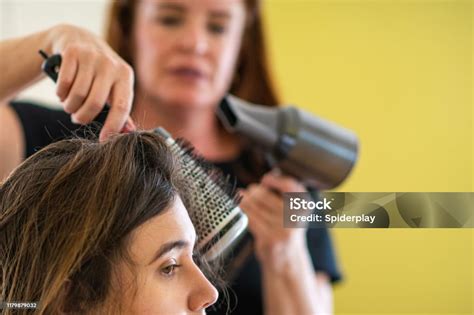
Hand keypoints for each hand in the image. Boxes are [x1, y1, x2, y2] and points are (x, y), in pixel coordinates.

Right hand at [47, 24, 134, 139]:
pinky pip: (64, 84)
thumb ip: (121, 108)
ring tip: (70, 105)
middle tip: (78, 119)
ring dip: (70, 107)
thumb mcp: (114, 86)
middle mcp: (110, 65)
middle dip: (83, 117)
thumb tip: (129, 132)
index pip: (121, 106)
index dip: (113, 126)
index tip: (103, 140)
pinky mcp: (73, 52)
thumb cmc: (100, 72)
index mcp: (125, 75)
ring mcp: (92, 57)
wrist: (80, 39)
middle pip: (95, 103)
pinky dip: (60, 94)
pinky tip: (63, 93)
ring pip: (77, 95)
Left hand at [240, 171, 307, 267]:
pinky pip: (250, 218)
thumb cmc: (286, 230)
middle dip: (254, 191)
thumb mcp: (293, 210)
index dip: (275, 180)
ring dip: (245, 199)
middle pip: (265, 195)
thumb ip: (285, 192)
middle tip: (250, 191)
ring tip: (243, 197)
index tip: (266, 179)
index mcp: (304, 207)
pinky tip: (240, 206)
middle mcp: (295, 218)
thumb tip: (274, 172)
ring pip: (254, 205)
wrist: (287, 260)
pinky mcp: (269, 238)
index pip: (290, 186)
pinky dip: (243, 210)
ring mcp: (282, 230)